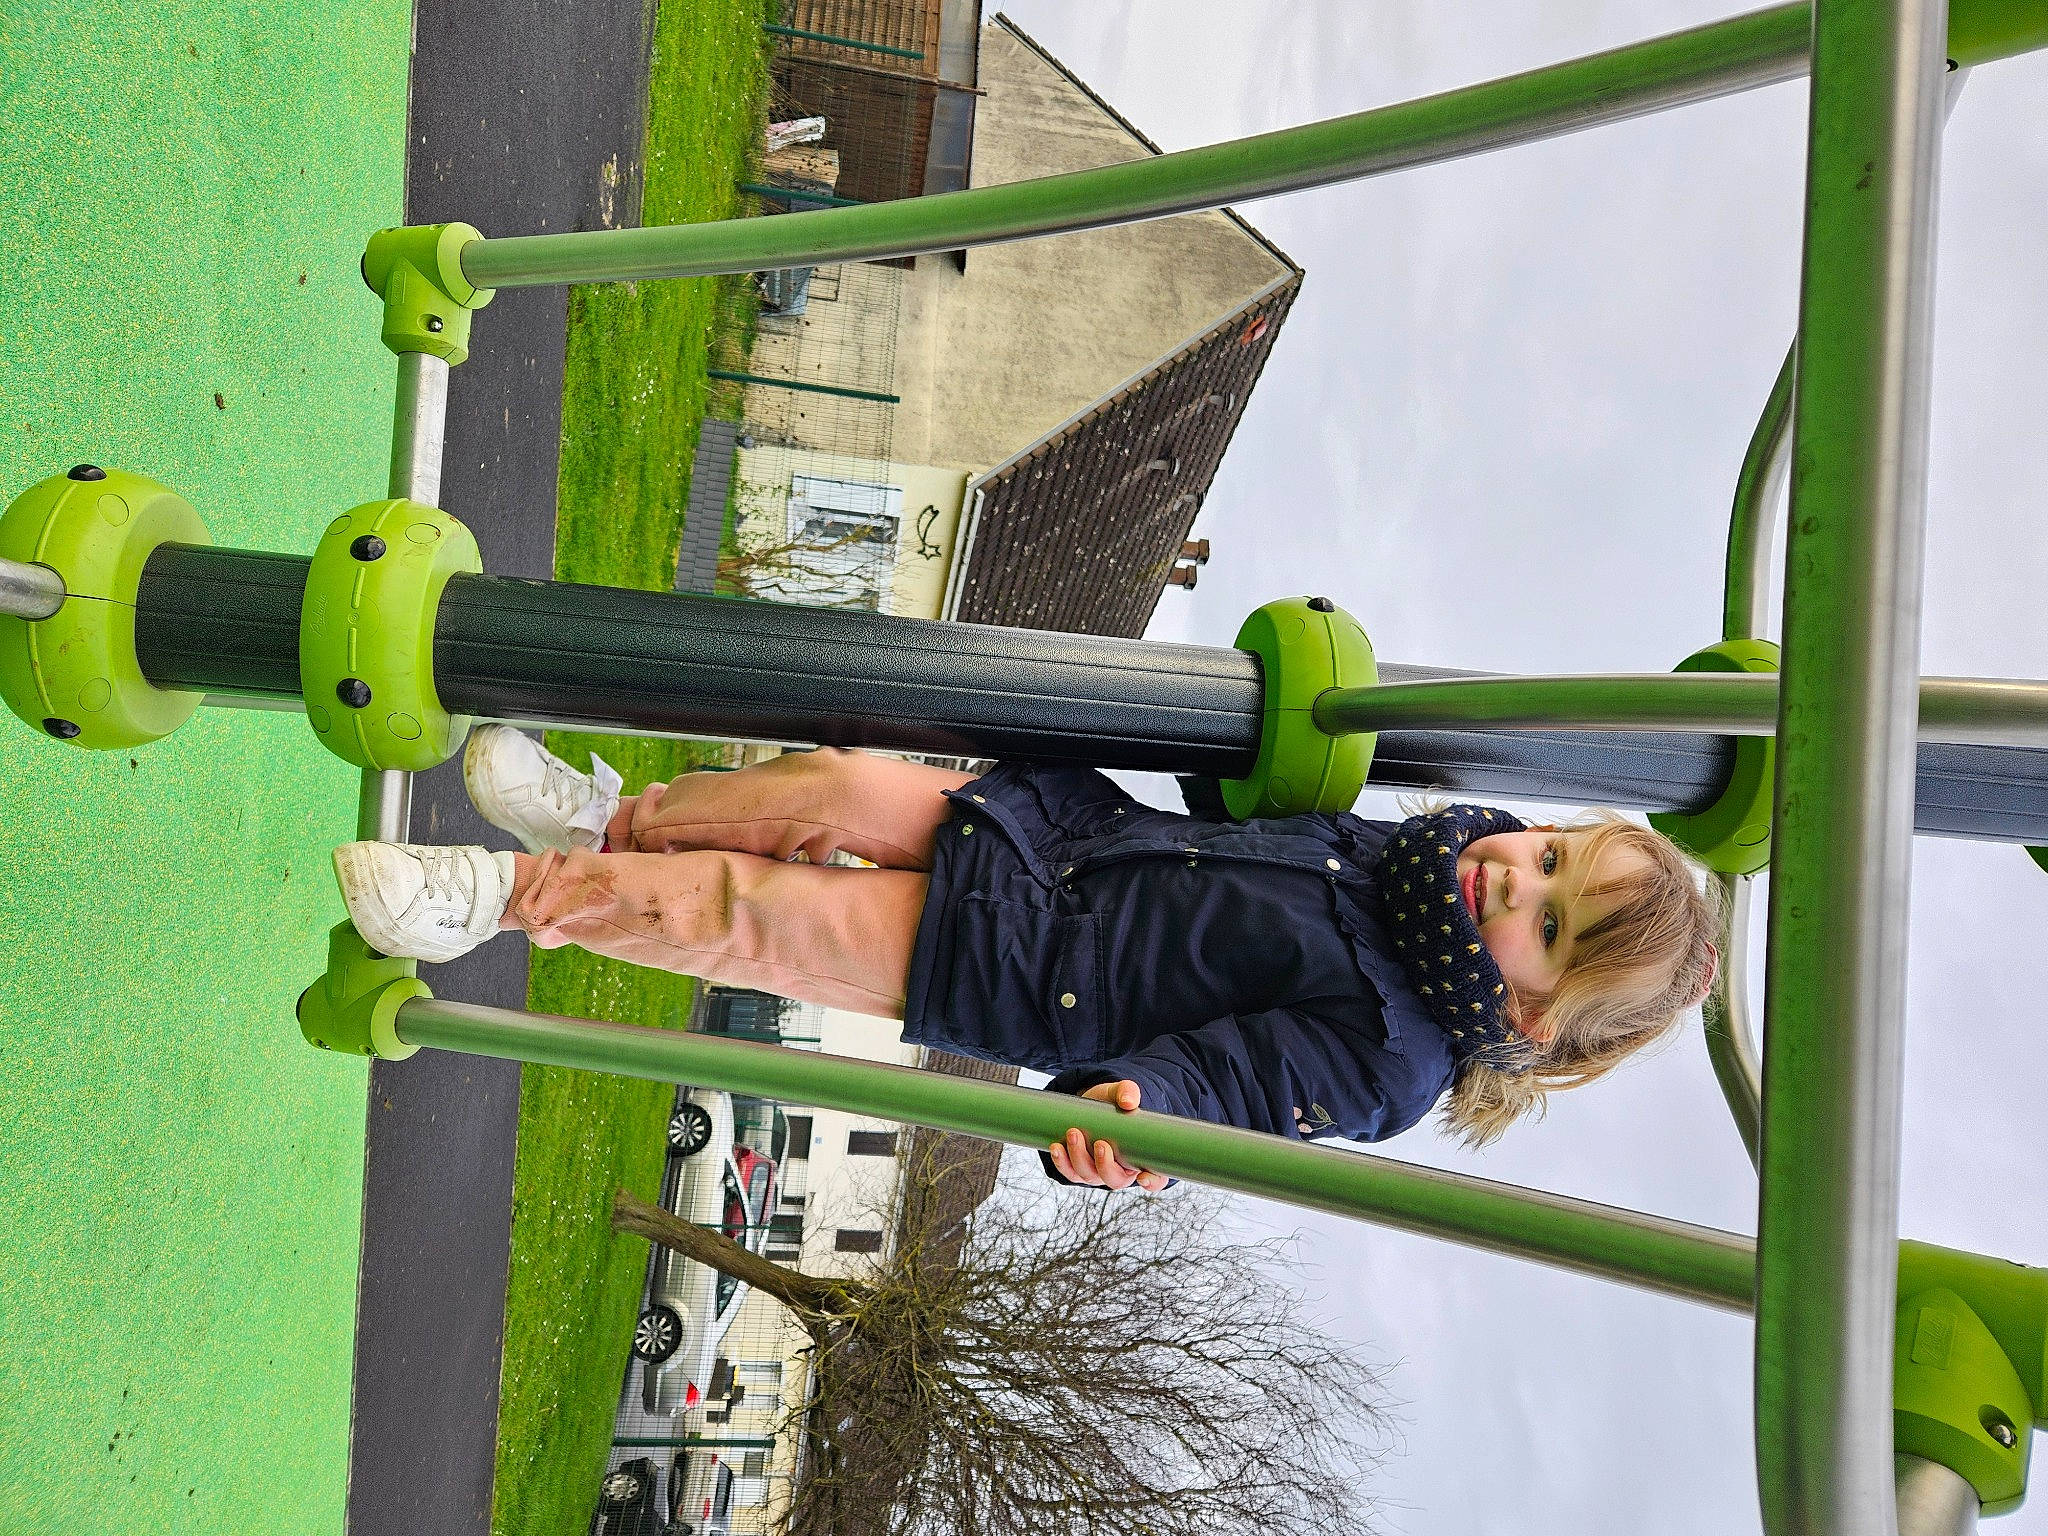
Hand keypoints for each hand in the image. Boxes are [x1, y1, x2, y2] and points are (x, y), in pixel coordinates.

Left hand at [1048, 1080, 1168, 1191]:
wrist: (1093, 1103)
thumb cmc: (1114, 1102)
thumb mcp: (1123, 1093)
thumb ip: (1128, 1091)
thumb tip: (1128, 1102)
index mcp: (1143, 1158)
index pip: (1155, 1179)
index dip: (1152, 1182)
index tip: (1143, 1177)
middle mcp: (1121, 1170)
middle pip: (1116, 1180)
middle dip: (1105, 1166)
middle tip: (1100, 1144)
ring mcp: (1098, 1171)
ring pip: (1090, 1176)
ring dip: (1079, 1159)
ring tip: (1074, 1134)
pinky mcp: (1078, 1168)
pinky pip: (1070, 1172)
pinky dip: (1062, 1163)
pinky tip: (1057, 1147)